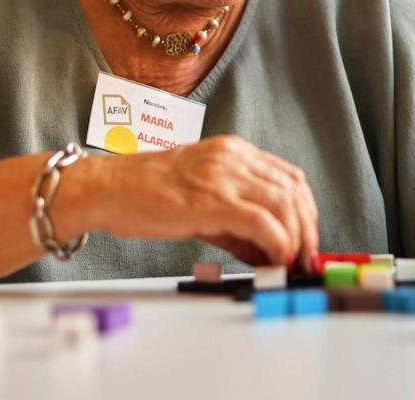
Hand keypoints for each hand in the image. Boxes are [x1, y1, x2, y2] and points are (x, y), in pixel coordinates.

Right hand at [96, 135, 318, 269]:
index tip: (306, 238)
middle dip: (307, 228)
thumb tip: (266, 251)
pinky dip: (277, 243)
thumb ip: (235, 221)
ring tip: (291, 262)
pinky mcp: (211, 200)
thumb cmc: (145, 194)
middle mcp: (233, 157)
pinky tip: (274, 260)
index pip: (289, 177)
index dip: (306, 211)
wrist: (107, 189)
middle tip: (305, 257)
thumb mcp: (200, 199)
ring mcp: (223, 175)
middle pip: (294, 190)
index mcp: (232, 151)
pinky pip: (262, 221)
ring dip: (297, 238)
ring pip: (285, 204)